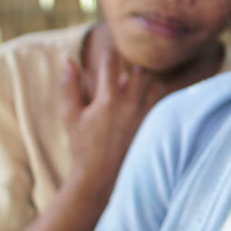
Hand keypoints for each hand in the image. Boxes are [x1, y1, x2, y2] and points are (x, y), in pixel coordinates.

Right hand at [60, 48, 167, 199]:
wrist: (101, 177)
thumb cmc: (84, 145)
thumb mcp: (71, 115)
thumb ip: (69, 86)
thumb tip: (67, 59)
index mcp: (107, 100)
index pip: (110, 64)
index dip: (109, 55)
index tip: (108, 53)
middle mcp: (130, 105)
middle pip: (140, 72)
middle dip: (133, 69)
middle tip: (126, 74)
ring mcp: (145, 116)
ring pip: (155, 84)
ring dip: (147, 83)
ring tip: (138, 89)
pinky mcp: (155, 126)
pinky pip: (164, 102)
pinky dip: (158, 97)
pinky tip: (150, 102)